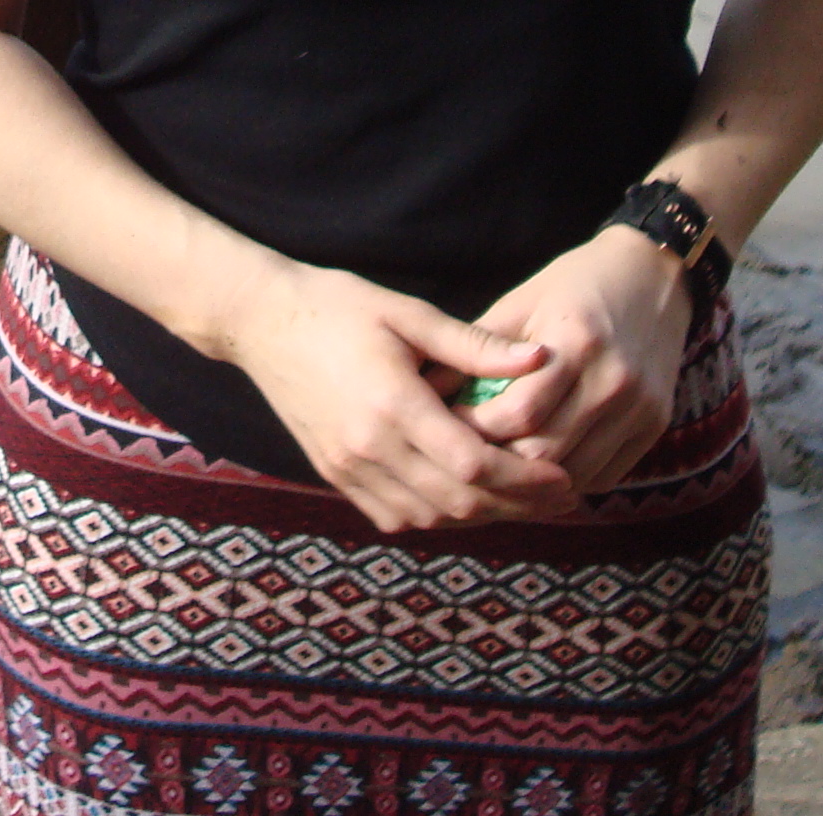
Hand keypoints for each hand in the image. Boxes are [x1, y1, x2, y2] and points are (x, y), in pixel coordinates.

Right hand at [211, 259, 576, 532]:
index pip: (473, 464)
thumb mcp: (409, 313)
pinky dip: (435, 516)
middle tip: (559, 496)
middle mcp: (368, 446)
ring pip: (429, 516)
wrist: (260, 321)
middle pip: (458, 501)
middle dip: (517, 505)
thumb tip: (541, 359)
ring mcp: (347, 466)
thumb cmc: (337, 306)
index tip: (562, 476)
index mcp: (392, 404)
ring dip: (479, 515)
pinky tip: (464, 498)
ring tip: (520, 499)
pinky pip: (394, 516)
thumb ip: (476, 345)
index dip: (525, 479)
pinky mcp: (334, 473)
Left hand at [459, 227, 693, 499]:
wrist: (655, 276)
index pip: (518, 413)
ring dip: (531, 480)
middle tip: (465, 455)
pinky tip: (538, 467)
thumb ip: (476, 349)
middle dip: (498, 462)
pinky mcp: (655, 427)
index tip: (445, 427)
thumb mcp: (522, 302)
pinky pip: (603, 476)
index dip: (476, 430)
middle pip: (546, 453)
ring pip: (574, 474)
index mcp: (576, 341)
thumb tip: (426, 389)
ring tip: (496, 467)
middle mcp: (614, 380)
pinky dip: (566, 479)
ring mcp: (641, 408)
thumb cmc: (575, 284)